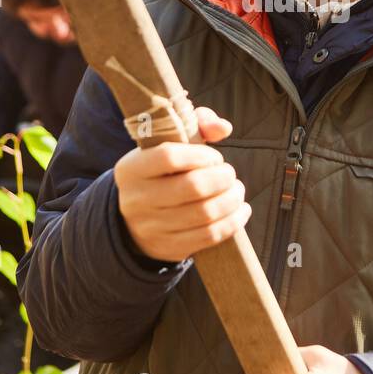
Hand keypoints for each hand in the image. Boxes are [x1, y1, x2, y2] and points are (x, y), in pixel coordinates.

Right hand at [114, 105, 249, 263]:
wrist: (133, 220)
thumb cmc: (161, 172)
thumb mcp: (167, 145)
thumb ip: (197, 125)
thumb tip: (223, 128)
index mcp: (132, 169)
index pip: (168, 157)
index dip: (201, 155)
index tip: (214, 157)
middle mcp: (137, 199)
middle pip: (193, 187)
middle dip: (223, 178)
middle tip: (230, 174)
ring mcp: (152, 227)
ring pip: (205, 214)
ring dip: (232, 200)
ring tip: (236, 190)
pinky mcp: (169, 247)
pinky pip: (209, 236)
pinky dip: (233, 221)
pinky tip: (240, 210)